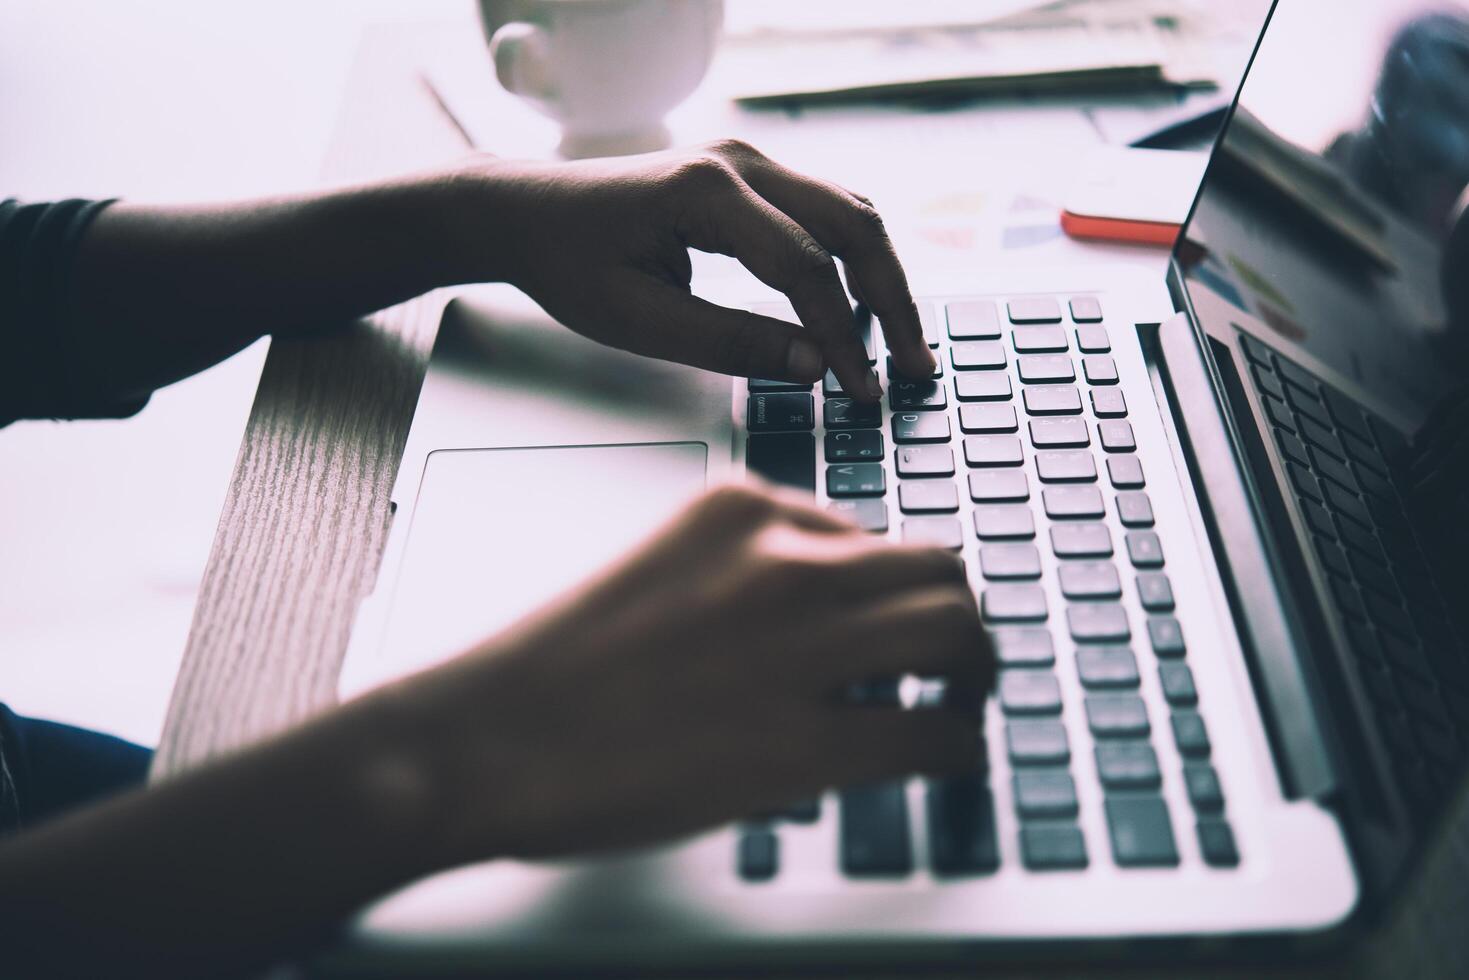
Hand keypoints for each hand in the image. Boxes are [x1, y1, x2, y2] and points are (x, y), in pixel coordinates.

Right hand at [383, 484, 992, 864]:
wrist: (484, 738)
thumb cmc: (554, 668)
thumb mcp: (661, 573)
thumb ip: (746, 580)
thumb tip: (824, 630)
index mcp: (743, 509)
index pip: (868, 535)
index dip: (886, 594)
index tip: (886, 631)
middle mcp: (784, 560)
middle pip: (938, 567)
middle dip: (955, 619)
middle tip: (953, 664)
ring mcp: (798, 645)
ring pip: (957, 631)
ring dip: (972, 673)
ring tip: (956, 705)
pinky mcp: (802, 739)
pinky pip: (936, 734)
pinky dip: (957, 747)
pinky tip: (939, 760)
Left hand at [462, 140, 937, 399]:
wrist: (527, 213)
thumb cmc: (569, 263)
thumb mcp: (640, 320)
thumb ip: (731, 341)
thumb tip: (814, 364)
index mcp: (706, 192)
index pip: (804, 268)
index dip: (842, 336)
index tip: (861, 389)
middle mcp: (739, 162)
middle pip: (851, 225)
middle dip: (891, 301)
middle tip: (915, 366)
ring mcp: (748, 162)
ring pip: (849, 212)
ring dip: (881, 278)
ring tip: (900, 344)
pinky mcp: (749, 176)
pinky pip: (824, 212)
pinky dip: (852, 261)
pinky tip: (862, 309)